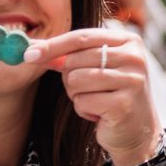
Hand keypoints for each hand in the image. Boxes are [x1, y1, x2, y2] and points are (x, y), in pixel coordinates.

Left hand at [24, 28, 161, 165]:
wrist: (136, 129)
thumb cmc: (110, 94)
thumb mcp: (95, 68)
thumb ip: (71, 56)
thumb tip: (33, 49)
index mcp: (128, 41)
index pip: (81, 36)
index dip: (52, 45)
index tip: (28, 54)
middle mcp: (134, 57)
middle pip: (76, 59)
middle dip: (69, 77)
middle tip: (84, 89)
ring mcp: (132, 80)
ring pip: (76, 80)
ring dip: (77, 95)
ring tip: (95, 100)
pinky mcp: (124, 104)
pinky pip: (83, 102)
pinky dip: (84, 110)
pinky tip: (99, 114)